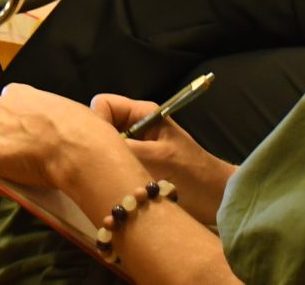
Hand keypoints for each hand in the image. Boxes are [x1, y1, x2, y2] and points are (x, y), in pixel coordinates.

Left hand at [0, 85, 132, 196]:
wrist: (77, 149)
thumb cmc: (81, 131)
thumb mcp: (67, 109)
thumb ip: (53, 113)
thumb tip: (77, 115)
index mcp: (16, 92)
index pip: (6, 111)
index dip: (15, 129)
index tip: (26, 141)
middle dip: (5, 143)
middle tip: (23, 159)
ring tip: (19, 175)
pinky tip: (9, 187)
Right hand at [88, 94, 234, 224]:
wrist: (214, 200)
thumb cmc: (190, 174)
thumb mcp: (155, 158)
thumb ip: (123, 147)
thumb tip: (89, 144)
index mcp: (142, 113)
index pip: (103, 104)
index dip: (96, 122)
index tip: (99, 147)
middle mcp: (135, 126)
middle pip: (100, 126)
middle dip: (98, 145)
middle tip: (101, 167)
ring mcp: (135, 147)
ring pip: (104, 148)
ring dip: (104, 163)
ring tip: (110, 180)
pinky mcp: (135, 167)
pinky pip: (112, 164)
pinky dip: (109, 174)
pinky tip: (113, 188)